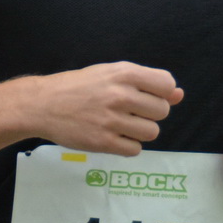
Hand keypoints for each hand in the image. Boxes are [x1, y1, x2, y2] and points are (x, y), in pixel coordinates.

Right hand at [29, 62, 181, 156]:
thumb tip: (179, 94)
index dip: (161, 93)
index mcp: (124, 73)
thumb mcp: (112, 74)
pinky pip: (135, 150)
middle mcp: (120, 95)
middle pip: (162, 111)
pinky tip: (114, 137)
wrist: (43, 104)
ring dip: (140, 132)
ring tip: (122, 125)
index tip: (145, 96)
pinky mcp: (103, 142)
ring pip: (152, 132)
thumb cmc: (80, 86)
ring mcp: (112, 120)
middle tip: (130, 112)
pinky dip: (128, 146)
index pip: (166, 85)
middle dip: (150, 114)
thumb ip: (147, 82)